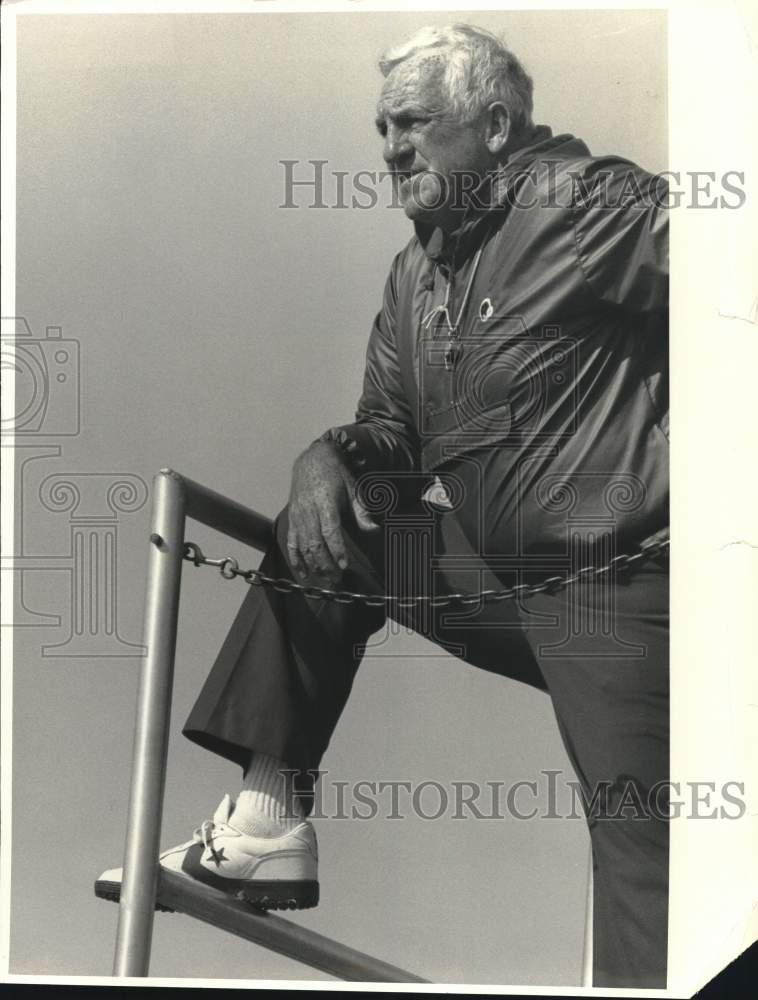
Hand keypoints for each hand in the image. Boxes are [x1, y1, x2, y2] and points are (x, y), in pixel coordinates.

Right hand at [286, 440, 377, 582]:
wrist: (313, 459)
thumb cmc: (336, 474)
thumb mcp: (353, 488)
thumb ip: (362, 512)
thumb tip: (374, 530)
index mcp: (325, 501)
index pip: (330, 531)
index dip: (337, 549)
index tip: (345, 565)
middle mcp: (309, 510)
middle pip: (315, 543)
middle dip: (326, 564)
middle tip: (337, 579)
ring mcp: (298, 515)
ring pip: (303, 546)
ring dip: (314, 566)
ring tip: (326, 580)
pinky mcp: (292, 518)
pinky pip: (291, 543)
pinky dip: (296, 560)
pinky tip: (304, 574)